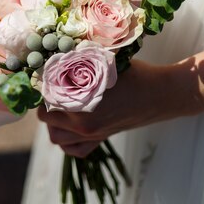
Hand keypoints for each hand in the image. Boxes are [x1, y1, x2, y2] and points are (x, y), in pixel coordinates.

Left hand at [37, 60, 188, 157]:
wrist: (161, 94)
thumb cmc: (134, 74)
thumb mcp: (104, 62)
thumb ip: (78, 63)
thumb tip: (53, 54)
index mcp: (81, 104)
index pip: (45, 97)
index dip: (41, 83)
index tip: (42, 74)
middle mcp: (84, 125)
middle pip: (46, 118)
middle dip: (44, 102)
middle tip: (49, 86)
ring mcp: (92, 135)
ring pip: (56, 137)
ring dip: (53, 122)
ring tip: (58, 104)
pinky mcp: (101, 139)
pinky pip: (74, 150)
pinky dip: (68, 141)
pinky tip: (71, 124)